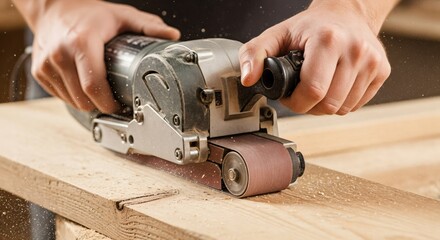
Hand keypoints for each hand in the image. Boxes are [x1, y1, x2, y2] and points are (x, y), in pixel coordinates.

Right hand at [30, 0, 179, 112]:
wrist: (53, 8)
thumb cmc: (88, 14)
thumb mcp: (121, 16)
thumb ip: (148, 27)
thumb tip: (172, 36)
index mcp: (82, 43)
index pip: (94, 86)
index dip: (109, 103)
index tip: (120, 106)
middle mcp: (60, 55)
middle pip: (83, 98)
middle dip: (102, 105)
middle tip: (114, 101)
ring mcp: (46, 65)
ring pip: (72, 101)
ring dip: (88, 103)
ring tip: (100, 94)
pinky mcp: (39, 72)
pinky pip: (60, 96)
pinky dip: (74, 97)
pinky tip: (84, 87)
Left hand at [239, 1, 392, 114]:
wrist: (346, 13)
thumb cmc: (310, 27)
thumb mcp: (276, 35)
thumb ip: (254, 54)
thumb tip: (248, 78)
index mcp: (328, 40)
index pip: (314, 91)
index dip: (296, 102)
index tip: (290, 96)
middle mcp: (355, 50)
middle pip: (329, 104)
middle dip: (309, 106)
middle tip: (302, 93)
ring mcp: (372, 62)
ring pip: (343, 108)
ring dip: (325, 107)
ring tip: (317, 89)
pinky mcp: (382, 71)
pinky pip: (357, 105)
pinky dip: (341, 103)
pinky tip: (333, 87)